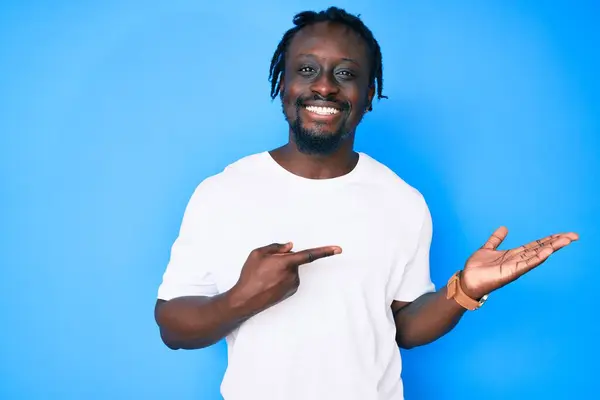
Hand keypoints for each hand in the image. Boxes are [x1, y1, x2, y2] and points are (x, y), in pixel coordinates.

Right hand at [231, 242, 341, 311]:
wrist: (246, 299)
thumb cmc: (250, 275)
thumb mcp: (257, 253)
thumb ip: (276, 247)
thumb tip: (290, 246)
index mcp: (286, 263)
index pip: (309, 255)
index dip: (325, 251)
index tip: (339, 249)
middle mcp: (293, 275)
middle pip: (293, 260)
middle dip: (283, 259)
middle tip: (266, 265)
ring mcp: (293, 285)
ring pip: (291, 269)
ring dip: (281, 269)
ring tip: (265, 276)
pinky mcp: (291, 291)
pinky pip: (289, 278)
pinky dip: (281, 277)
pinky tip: (270, 282)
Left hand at [460, 227, 578, 298]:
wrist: (466, 281)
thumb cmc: (477, 268)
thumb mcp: (487, 248)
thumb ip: (496, 239)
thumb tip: (504, 227)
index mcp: (514, 254)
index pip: (535, 245)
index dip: (549, 239)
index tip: (563, 234)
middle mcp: (517, 261)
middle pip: (540, 249)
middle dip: (556, 242)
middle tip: (574, 236)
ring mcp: (515, 267)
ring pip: (537, 256)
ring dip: (551, 248)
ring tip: (565, 240)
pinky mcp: (510, 273)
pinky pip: (525, 265)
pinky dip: (537, 258)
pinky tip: (547, 252)